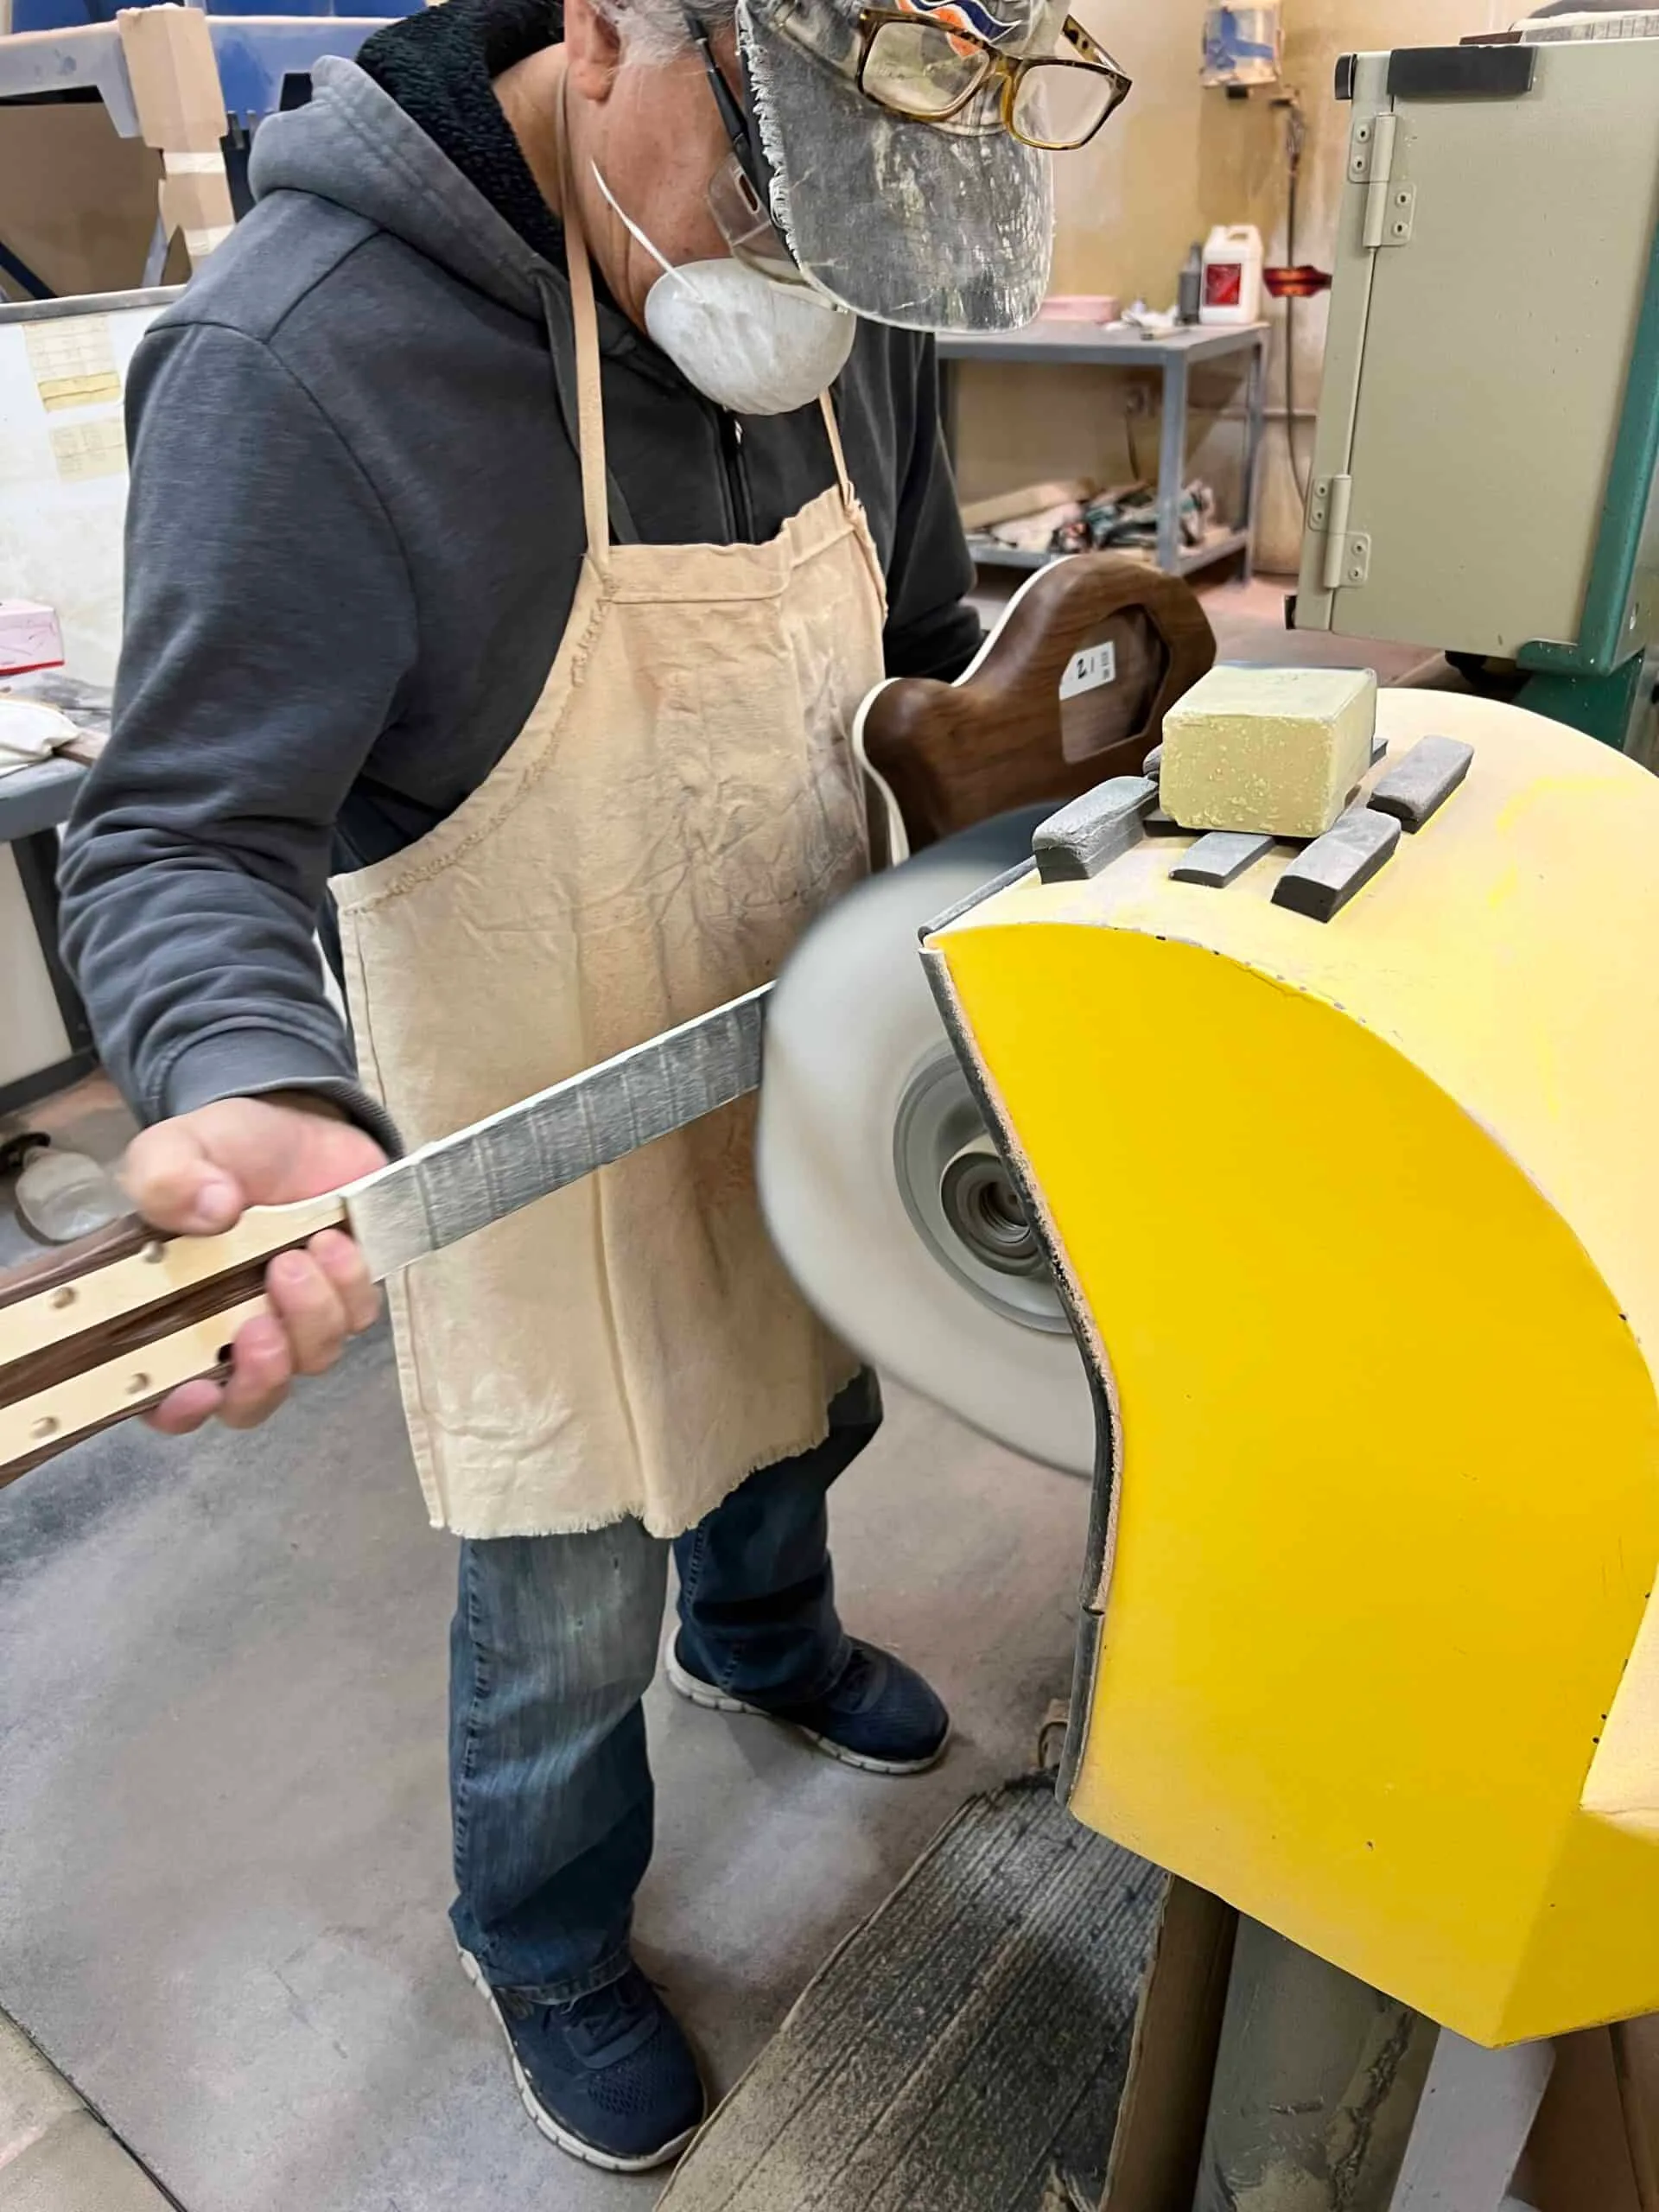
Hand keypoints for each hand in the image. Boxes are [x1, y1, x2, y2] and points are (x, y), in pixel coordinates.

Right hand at [121, 1094, 386, 1435]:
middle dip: (261, 1376)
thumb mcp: (175, 1150)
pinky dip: (348, 1286)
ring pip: (311, 1358)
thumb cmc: (224, 1152)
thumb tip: (207, 1210)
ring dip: (308, 1316)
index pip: (166, 1399)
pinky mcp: (345, 1297)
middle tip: (259, 1325)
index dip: (179, 1410)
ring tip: (298, 1254)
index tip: (197, 1391)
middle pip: (250, 1400)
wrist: (297, 1126)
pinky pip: (357, 1317)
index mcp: (172, 1318)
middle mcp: (232, 1335)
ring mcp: (294, 1321)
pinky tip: (333, 1242)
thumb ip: (166, 1178)